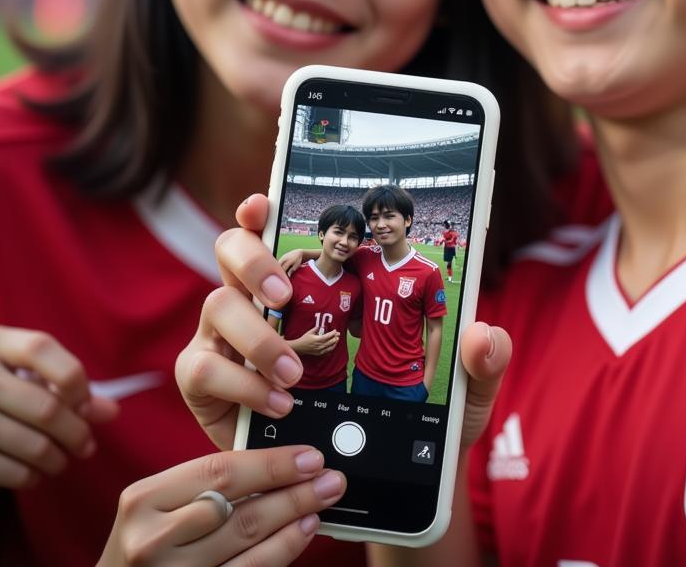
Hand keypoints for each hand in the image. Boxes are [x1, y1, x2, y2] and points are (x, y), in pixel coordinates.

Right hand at [0, 326, 118, 493]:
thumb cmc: (0, 385)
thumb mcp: (26, 371)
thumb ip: (67, 383)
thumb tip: (112, 412)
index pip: (41, 350)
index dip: (74, 378)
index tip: (85, 403)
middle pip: (47, 408)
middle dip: (77, 433)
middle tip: (86, 445)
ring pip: (35, 446)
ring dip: (59, 460)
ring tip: (62, 460)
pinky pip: (13, 473)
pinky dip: (32, 477)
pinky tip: (35, 472)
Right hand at [98, 445, 343, 565]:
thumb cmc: (147, 540)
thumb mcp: (159, 504)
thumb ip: (205, 482)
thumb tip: (280, 461)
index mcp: (144, 500)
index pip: (219, 472)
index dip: (272, 463)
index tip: (311, 456)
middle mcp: (153, 541)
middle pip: (240, 510)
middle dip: (294, 491)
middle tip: (331, 477)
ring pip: (247, 543)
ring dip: (294, 520)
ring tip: (322, 503)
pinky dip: (280, 551)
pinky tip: (302, 534)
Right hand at [180, 194, 511, 453]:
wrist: (373, 485)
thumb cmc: (408, 426)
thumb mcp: (456, 397)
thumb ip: (480, 362)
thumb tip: (484, 332)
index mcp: (309, 283)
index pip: (277, 230)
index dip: (263, 210)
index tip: (266, 200)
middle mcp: (259, 301)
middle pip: (231, 250)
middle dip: (252, 259)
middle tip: (287, 290)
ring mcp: (226, 340)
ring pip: (215, 305)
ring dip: (255, 332)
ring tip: (293, 368)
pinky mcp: (208, 385)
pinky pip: (201, 367)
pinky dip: (239, 380)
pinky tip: (277, 400)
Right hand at [291, 329, 339, 356]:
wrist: (299, 348)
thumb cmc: (304, 339)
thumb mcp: (310, 332)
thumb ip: (316, 329)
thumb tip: (322, 326)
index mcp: (318, 339)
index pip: (328, 336)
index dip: (333, 333)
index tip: (335, 330)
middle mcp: (319, 346)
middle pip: (330, 342)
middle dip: (335, 337)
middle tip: (338, 334)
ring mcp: (320, 350)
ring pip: (330, 347)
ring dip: (335, 343)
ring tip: (337, 339)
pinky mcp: (319, 354)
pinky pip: (327, 352)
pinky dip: (331, 349)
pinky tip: (333, 346)